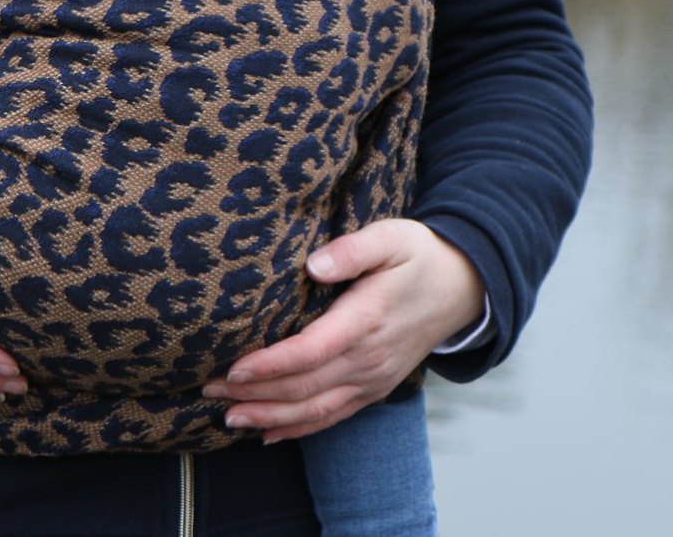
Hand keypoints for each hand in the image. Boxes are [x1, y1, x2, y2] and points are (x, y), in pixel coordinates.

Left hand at [203, 219, 483, 442]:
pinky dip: (300, 429)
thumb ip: (353, 250)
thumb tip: (313, 265)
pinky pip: (334, 416)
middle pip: (304, 388)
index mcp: (366, 321)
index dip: (270, 366)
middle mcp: (368, 359)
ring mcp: (373, 379)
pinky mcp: (375, 388)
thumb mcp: (392, 238)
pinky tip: (270, 434)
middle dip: (254, 394)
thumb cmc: (420, 256)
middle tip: (209, 392)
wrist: (464, 288)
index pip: (310, 352)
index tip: (233, 369)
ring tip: (229, 418)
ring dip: (270, 418)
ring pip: (316, 410)